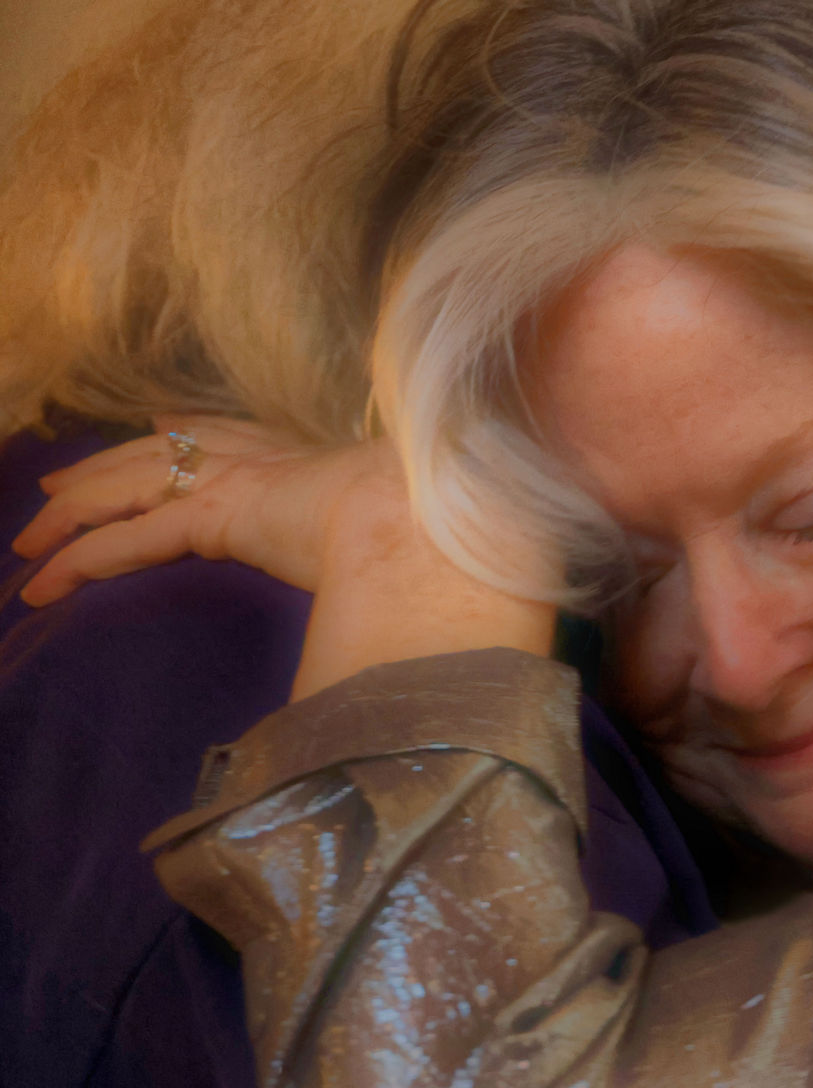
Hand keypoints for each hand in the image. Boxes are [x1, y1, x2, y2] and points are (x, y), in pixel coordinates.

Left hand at [12, 415, 556, 697]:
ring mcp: (241, 479)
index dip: (192, 431)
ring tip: (31, 541)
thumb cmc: (443, 541)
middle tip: (62, 480)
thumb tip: (421, 608)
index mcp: (319, 462)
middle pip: (169, 450)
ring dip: (75, 512)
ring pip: (133, 484)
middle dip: (109, 464)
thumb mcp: (417, 547)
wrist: (439, 524)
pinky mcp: (220, 513)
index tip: (162, 425)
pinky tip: (45, 580)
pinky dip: (82, 559)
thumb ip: (402, 559)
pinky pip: (132, 537)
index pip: (240, 435)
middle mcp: (273, 458)